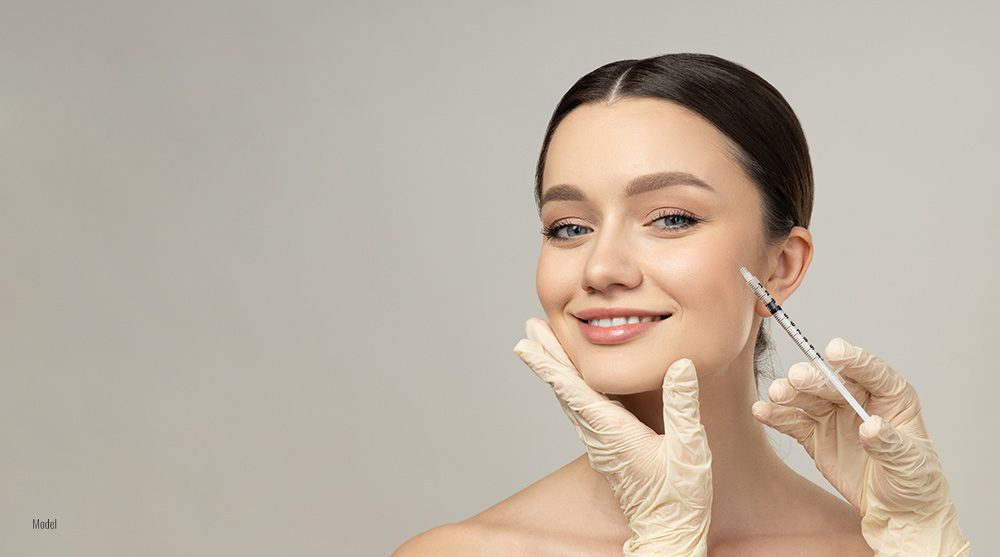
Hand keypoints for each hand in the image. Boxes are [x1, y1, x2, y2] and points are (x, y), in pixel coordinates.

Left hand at [512, 317, 711, 556]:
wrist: (669, 531)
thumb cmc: (679, 496)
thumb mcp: (689, 447)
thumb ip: (682, 405)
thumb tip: (680, 365)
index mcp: (613, 432)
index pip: (574, 390)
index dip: (550, 364)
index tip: (526, 344)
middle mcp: (599, 436)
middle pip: (566, 389)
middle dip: (547, 356)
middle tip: (529, 329)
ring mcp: (600, 443)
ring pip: (571, 399)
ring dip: (556, 369)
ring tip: (543, 344)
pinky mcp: (607, 449)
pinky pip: (582, 410)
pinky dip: (571, 387)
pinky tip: (572, 379)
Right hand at [751, 337, 969, 556]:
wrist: (896, 511)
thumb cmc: (915, 482)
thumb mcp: (911, 465)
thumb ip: (891, 444)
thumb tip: (871, 426)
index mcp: (892, 397)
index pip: (873, 372)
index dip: (855, 361)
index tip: (834, 351)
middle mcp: (860, 400)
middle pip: (834, 382)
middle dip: (815, 379)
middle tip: (797, 378)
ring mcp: (835, 415)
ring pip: (809, 397)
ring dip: (791, 394)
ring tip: (776, 395)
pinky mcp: (815, 434)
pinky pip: (794, 421)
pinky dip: (777, 416)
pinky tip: (762, 411)